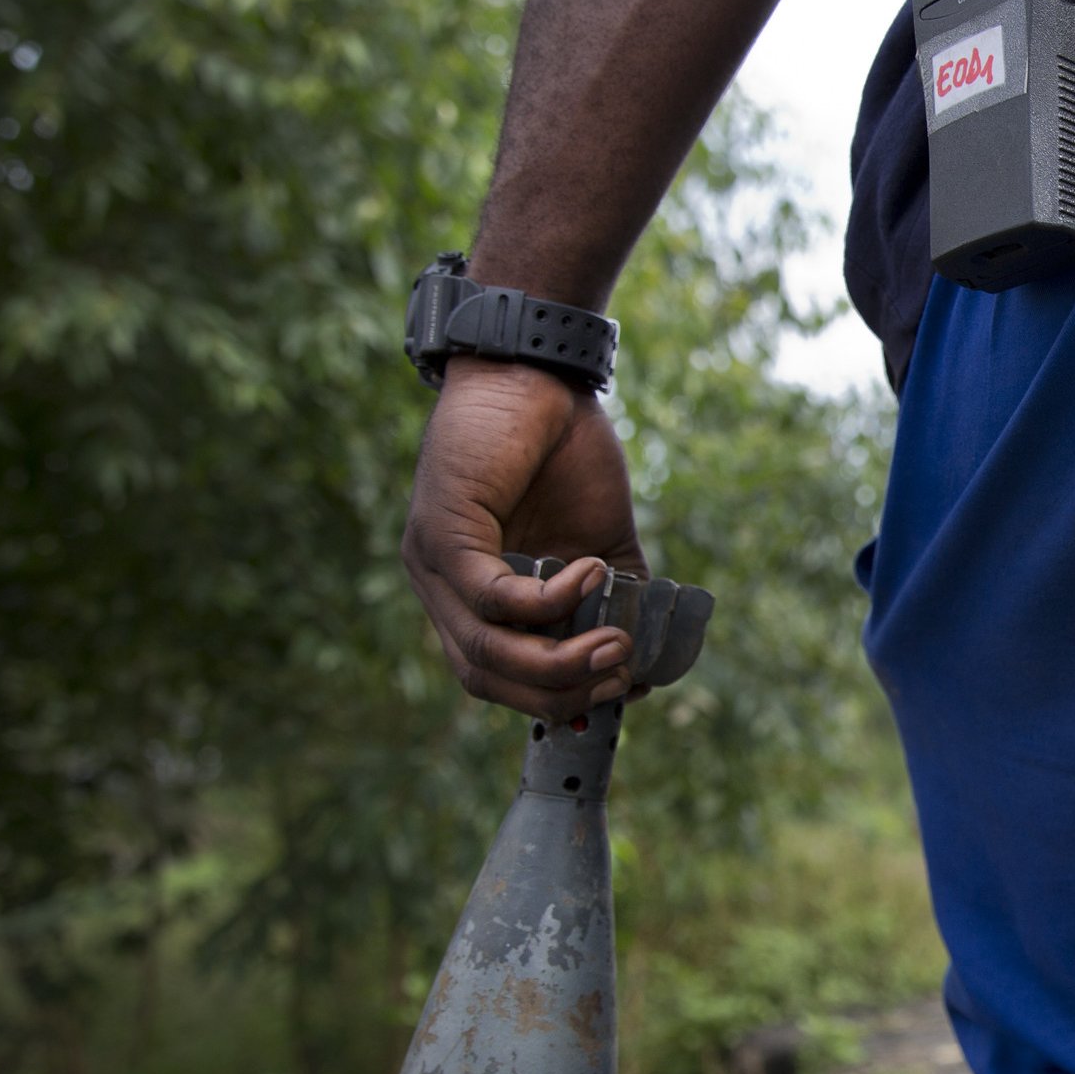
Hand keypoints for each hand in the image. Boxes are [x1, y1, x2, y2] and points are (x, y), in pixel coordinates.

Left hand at [399, 357, 647, 720]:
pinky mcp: (441, 532)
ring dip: (558, 661)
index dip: (556, 699)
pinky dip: (549, 599)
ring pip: (485, 650)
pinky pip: (492, 596)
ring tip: (613, 645)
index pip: (497, 677)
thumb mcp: (597, 541)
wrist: (533, 374)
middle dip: (561, 694)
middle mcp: (439, 590)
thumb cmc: (562, 450)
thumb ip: (612, 599)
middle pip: (486, 679)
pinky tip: (588, 572)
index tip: (618, 689)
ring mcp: (432, 564)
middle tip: (619, 672)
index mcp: (472, 597)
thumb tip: (642, 663)